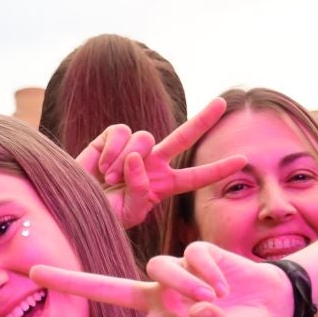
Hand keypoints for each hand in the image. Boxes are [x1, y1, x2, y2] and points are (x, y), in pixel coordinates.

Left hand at [34, 241, 294, 316]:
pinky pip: (192, 255)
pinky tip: (227, 284)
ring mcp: (174, 277)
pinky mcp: (194, 253)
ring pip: (160, 267)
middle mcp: (159, 303)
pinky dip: (210, 270)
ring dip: (188, 281)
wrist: (273, 305)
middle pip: (106, 288)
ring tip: (216, 297)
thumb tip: (197, 306)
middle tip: (33, 273)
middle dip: (71, 280)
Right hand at [76, 97, 244, 230]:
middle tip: (222, 102)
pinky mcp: (111, 137)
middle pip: (183, 137)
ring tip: (110, 178)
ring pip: (145, 138)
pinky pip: (120, 133)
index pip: (196, 177)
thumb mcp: (129, 214)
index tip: (242, 160)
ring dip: (125, 161)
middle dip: (202, 120)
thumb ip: (140, 192)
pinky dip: (110, 150)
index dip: (217, 169)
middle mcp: (152, 163)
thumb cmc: (103, 214)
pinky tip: (100, 165)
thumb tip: (137, 158)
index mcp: (163, 184)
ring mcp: (133, 148)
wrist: (75, 203)